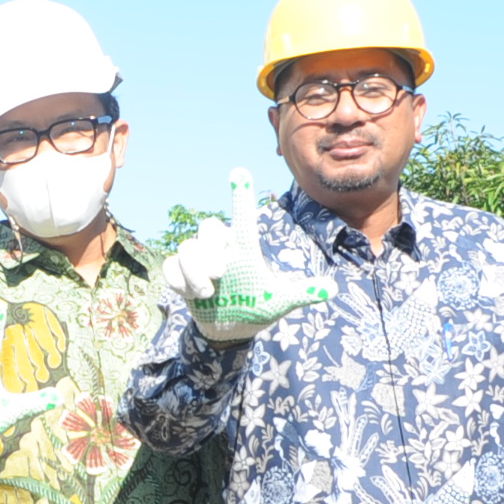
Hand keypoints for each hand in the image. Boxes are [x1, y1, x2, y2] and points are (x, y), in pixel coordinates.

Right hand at [169, 169, 330, 341]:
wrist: (230, 331)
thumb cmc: (256, 309)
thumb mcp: (279, 302)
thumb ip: (302, 293)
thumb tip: (332, 289)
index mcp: (243, 249)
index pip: (243, 217)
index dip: (241, 195)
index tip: (239, 172)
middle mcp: (220, 250)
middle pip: (208, 227)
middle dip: (210, 250)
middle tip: (220, 274)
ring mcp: (198, 261)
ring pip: (187, 248)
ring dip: (194, 272)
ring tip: (208, 294)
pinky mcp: (181, 275)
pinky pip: (171, 266)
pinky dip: (179, 280)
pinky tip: (191, 295)